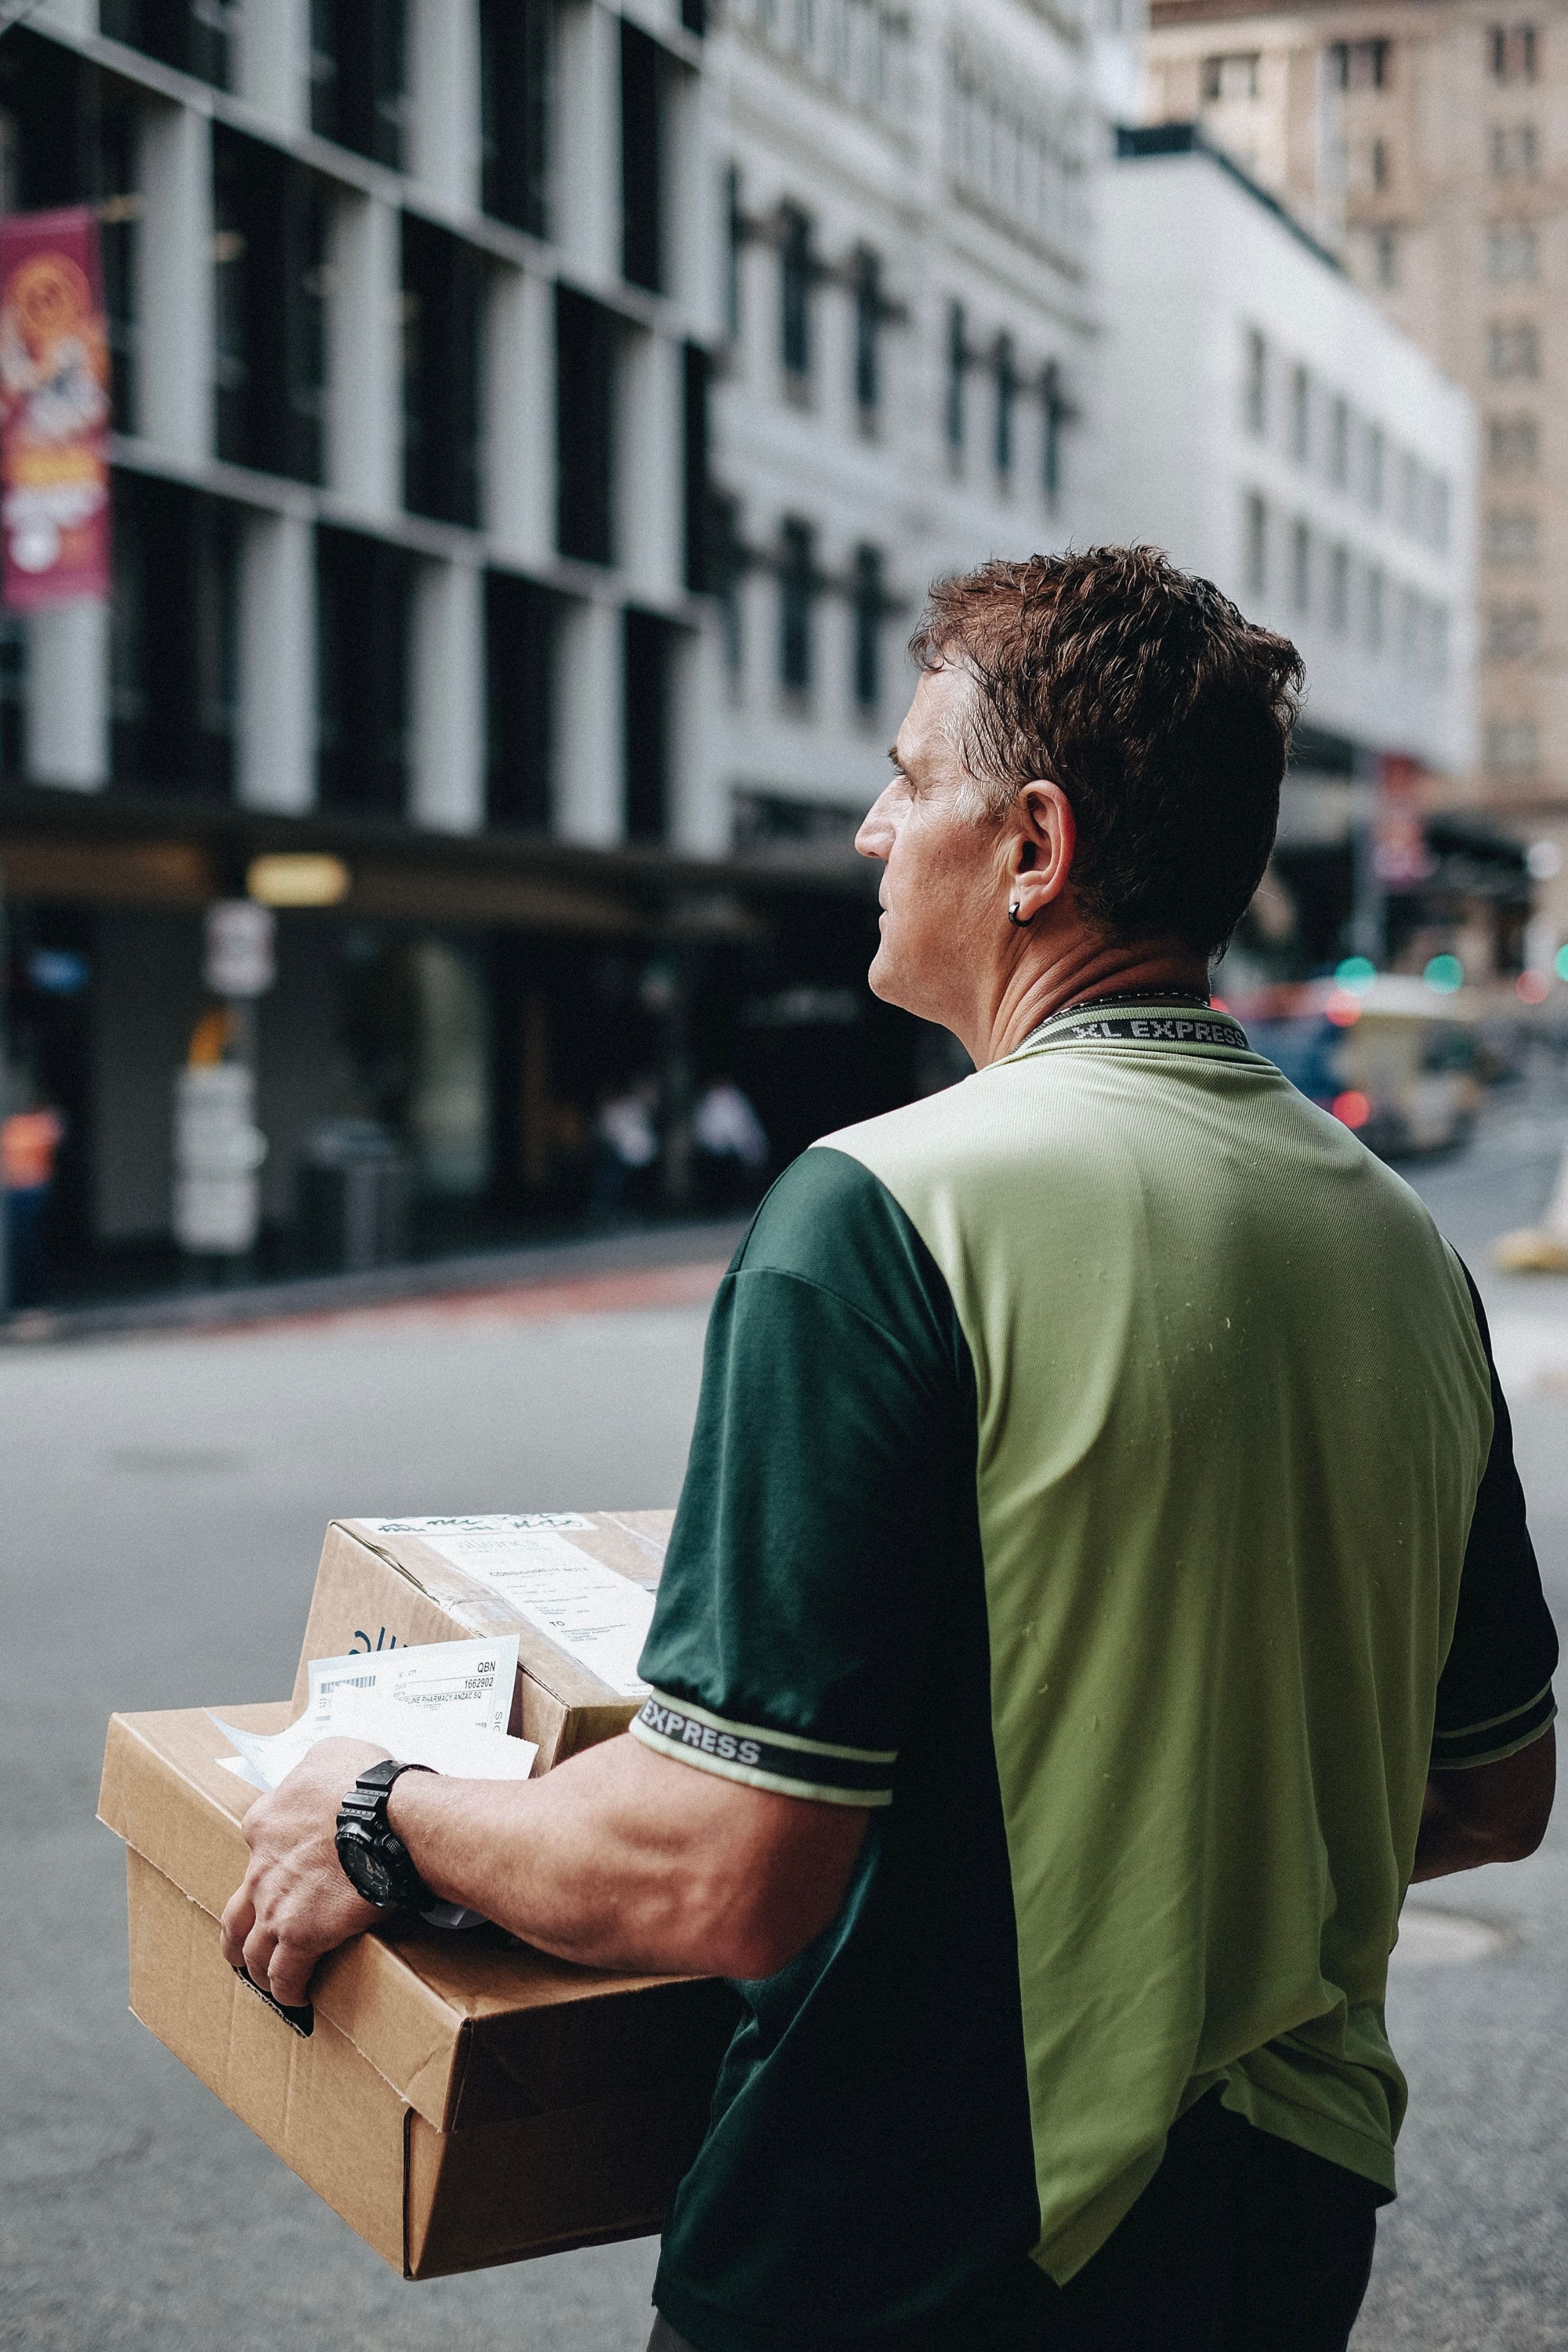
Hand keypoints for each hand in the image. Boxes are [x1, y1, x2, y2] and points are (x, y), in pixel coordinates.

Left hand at [219, 1737, 391, 2008]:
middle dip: (240, 1932)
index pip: (255, 1848)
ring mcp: (275, 1905)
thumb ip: (316, 1765)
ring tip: (268, 1980)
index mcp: (265, 1821)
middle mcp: (260, 1866)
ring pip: (251, 1949)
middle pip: (238, 1910)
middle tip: (249, 1944)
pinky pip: (285, 1975)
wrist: (385, 1817)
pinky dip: (288, 1990)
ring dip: (257, 1966)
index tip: (284, 1874)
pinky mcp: (300, 1936)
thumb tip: (322, 1773)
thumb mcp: (332, 1752)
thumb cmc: (367, 1782)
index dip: (269, 1864)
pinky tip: (296, 1998)